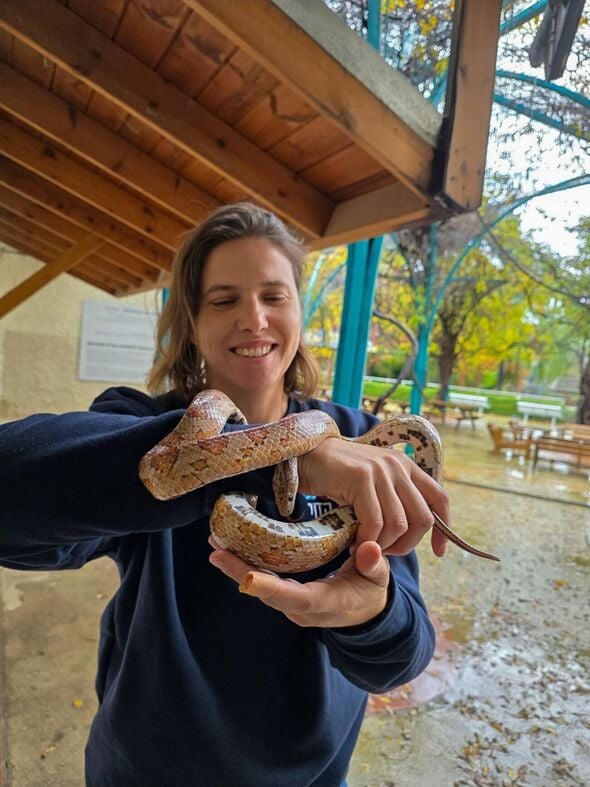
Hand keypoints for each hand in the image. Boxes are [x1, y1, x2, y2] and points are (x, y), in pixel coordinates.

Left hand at [209, 537, 389, 627]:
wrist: (366, 613)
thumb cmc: (371, 591)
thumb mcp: (379, 578)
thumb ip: (374, 565)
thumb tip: (370, 548)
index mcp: (325, 603)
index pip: (295, 598)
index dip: (270, 588)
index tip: (246, 578)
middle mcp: (302, 608)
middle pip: (267, 593)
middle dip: (241, 573)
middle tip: (217, 550)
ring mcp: (291, 604)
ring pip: (260, 588)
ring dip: (237, 568)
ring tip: (217, 543)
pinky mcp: (286, 596)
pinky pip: (263, 583)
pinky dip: (246, 567)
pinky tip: (230, 548)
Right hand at [297, 438, 448, 557]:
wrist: (305, 457)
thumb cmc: (336, 477)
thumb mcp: (372, 486)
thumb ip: (392, 502)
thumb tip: (409, 534)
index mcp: (406, 466)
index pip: (439, 499)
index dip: (443, 529)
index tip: (438, 552)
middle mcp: (398, 465)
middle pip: (422, 518)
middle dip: (406, 544)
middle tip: (383, 551)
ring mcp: (381, 470)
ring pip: (399, 524)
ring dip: (383, 544)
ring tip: (365, 547)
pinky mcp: (362, 478)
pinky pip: (375, 522)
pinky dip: (367, 540)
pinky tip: (354, 543)